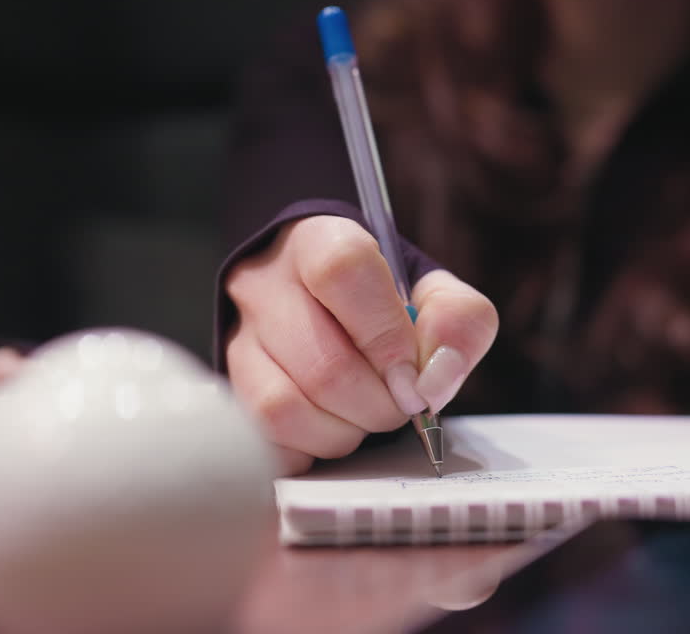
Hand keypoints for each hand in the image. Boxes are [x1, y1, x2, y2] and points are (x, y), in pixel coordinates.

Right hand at [224, 216, 497, 474]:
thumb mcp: (434, 293)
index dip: (386, 334)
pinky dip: (312, 448)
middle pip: (323, 363)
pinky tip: (333, 426)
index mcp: (319, 242)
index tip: (414, 377)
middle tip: (401, 404)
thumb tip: (435, 380)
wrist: (326, 308)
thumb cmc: (383, 302)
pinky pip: (267, 441)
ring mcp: (239, 339)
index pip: (344, 271)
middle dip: (380, 403)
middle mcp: (265, 285)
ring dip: (344, 431)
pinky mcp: (230, 391)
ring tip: (364, 416)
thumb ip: (458, 322)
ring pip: (285, 408)